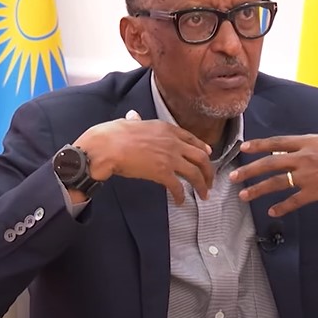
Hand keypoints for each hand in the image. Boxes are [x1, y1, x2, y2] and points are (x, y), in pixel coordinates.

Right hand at [73, 110, 213, 203]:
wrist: (107, 147)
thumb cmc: (114, 134)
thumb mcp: (130, 122)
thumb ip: (136, 121)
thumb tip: (133, 116)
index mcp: (166, 129)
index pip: (192, 139)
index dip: (203, 148)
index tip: (208, 154)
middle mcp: (173, 142)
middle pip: (201, 157)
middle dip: (209, 171)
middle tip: (210, 181)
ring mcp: (170, 157)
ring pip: (195, 173)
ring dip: (202, 185)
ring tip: (204, 195)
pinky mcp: (162, 172)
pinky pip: (178, 186)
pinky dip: (181, 195)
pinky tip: (180, 201)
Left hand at [230, 134, 317, 226]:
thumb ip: (310, 148)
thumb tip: (292, 154)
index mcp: (310, 141)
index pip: (277, 142)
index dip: (259, 145)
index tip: (243, 148)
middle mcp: (307, 156)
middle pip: (270, 163)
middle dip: (249, 170)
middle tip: (233, 177)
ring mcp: (311, 174)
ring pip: (277, 182)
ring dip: (258, 190)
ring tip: (244, 196)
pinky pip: (294, 200)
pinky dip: (281, 206)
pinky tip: (272, 211)